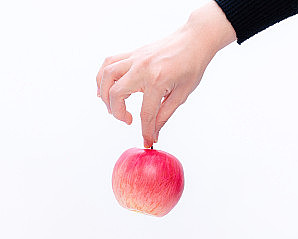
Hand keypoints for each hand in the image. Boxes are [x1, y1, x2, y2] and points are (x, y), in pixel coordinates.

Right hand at [96, 2, 235, 148]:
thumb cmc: (192, 64)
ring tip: (113, 107)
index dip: (146, 131)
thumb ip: (164, 115)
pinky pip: (109, 63)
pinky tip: (106, 89)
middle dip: (118, 113)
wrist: (194, 39)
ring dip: (105, 95)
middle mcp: (142, 68)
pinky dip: (103, 77)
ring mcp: (135, 58)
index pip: (146, 114)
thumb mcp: (181, 95)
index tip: (147, 141)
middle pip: (117, 94)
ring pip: (107, 76)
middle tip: (127, 120)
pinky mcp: (132, 53)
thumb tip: (153, 133)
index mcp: (157, 80)